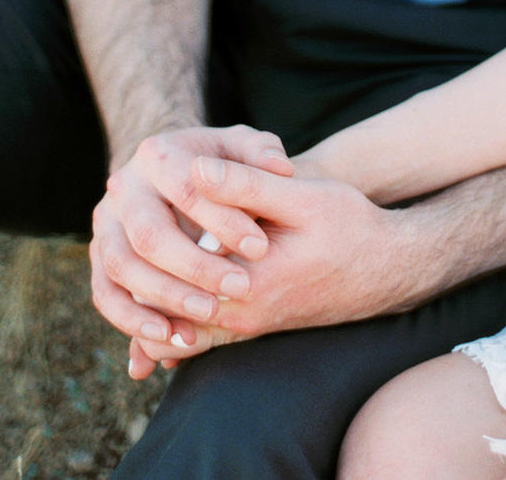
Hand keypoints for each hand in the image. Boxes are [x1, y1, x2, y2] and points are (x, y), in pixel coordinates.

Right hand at [90, 125, 293, 346]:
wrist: (176, 170)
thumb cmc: (220, 162)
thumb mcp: (243, 147)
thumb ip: (262, 154)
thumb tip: (280, 167)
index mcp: (158, 154)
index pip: (187, 189)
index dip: (223, 220)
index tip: (260, 248)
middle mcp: (123, 187)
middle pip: (149, 233)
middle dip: (196, 267)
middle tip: (240, 287)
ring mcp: (107, 223)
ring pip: (122, 267)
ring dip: (165, 298)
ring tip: (209, 316)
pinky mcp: (100, 255)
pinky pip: (105, 294)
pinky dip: (132, 320)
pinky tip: (170, 336)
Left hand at [127, 157, 411, 374]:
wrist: (388, 268)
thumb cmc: (350, 227)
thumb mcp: (304, 196)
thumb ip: (247, 186)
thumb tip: (194, 170)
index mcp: (249, 283)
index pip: (173, 270)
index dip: (148, 233)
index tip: (132, 193)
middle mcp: (242, 316)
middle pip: (164, 312)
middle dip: (138, 277)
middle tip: (117, 232)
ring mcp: (247, 327)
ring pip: (176, 330)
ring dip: (153, 300)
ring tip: (133, 259)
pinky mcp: (253, 326)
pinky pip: (198, 335)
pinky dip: (175, 317)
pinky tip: (165, 287)